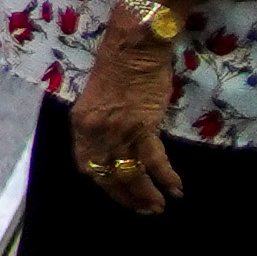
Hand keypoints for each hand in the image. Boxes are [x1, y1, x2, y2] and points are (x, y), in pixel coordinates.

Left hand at [72, 25, 182, 212]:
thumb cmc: (118, 67)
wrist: (133, 46)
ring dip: (145, 194)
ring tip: (158, 207)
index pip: (87, 164)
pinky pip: (153, 160)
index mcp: (81, 124)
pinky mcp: (142, 127)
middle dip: (124, 196)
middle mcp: (95, 132)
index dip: (102, 182)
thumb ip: (101, 125)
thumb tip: (114, 145)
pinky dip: (165, 177)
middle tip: (141, 209)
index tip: (117, 193)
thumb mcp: (98, 100)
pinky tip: (175, 188)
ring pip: (130, 173)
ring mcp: (118, 131)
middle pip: (106, 175)